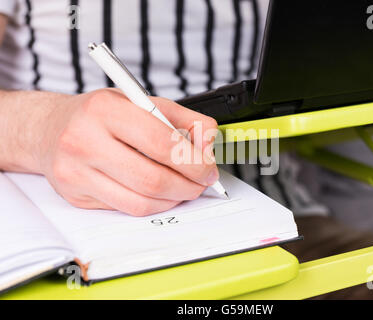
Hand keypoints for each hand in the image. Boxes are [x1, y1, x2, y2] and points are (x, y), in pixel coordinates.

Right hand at [37, 89, 218, 215]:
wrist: (48, 129)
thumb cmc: (99, 114)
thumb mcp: (142, 102)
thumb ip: (184, 119)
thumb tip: (209, 147)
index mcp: (106, 110)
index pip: (162, 143)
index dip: (194, 162)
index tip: (208, 168)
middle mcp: (85, 141)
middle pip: (153, 179)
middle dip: (188, 186)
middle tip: (201, 182)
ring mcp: (76, 172)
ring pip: (141, 202)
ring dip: (173, 199)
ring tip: (184, 188)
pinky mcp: (76, 196)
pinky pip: (126, 209)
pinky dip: (153, 204)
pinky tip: (160, 193)